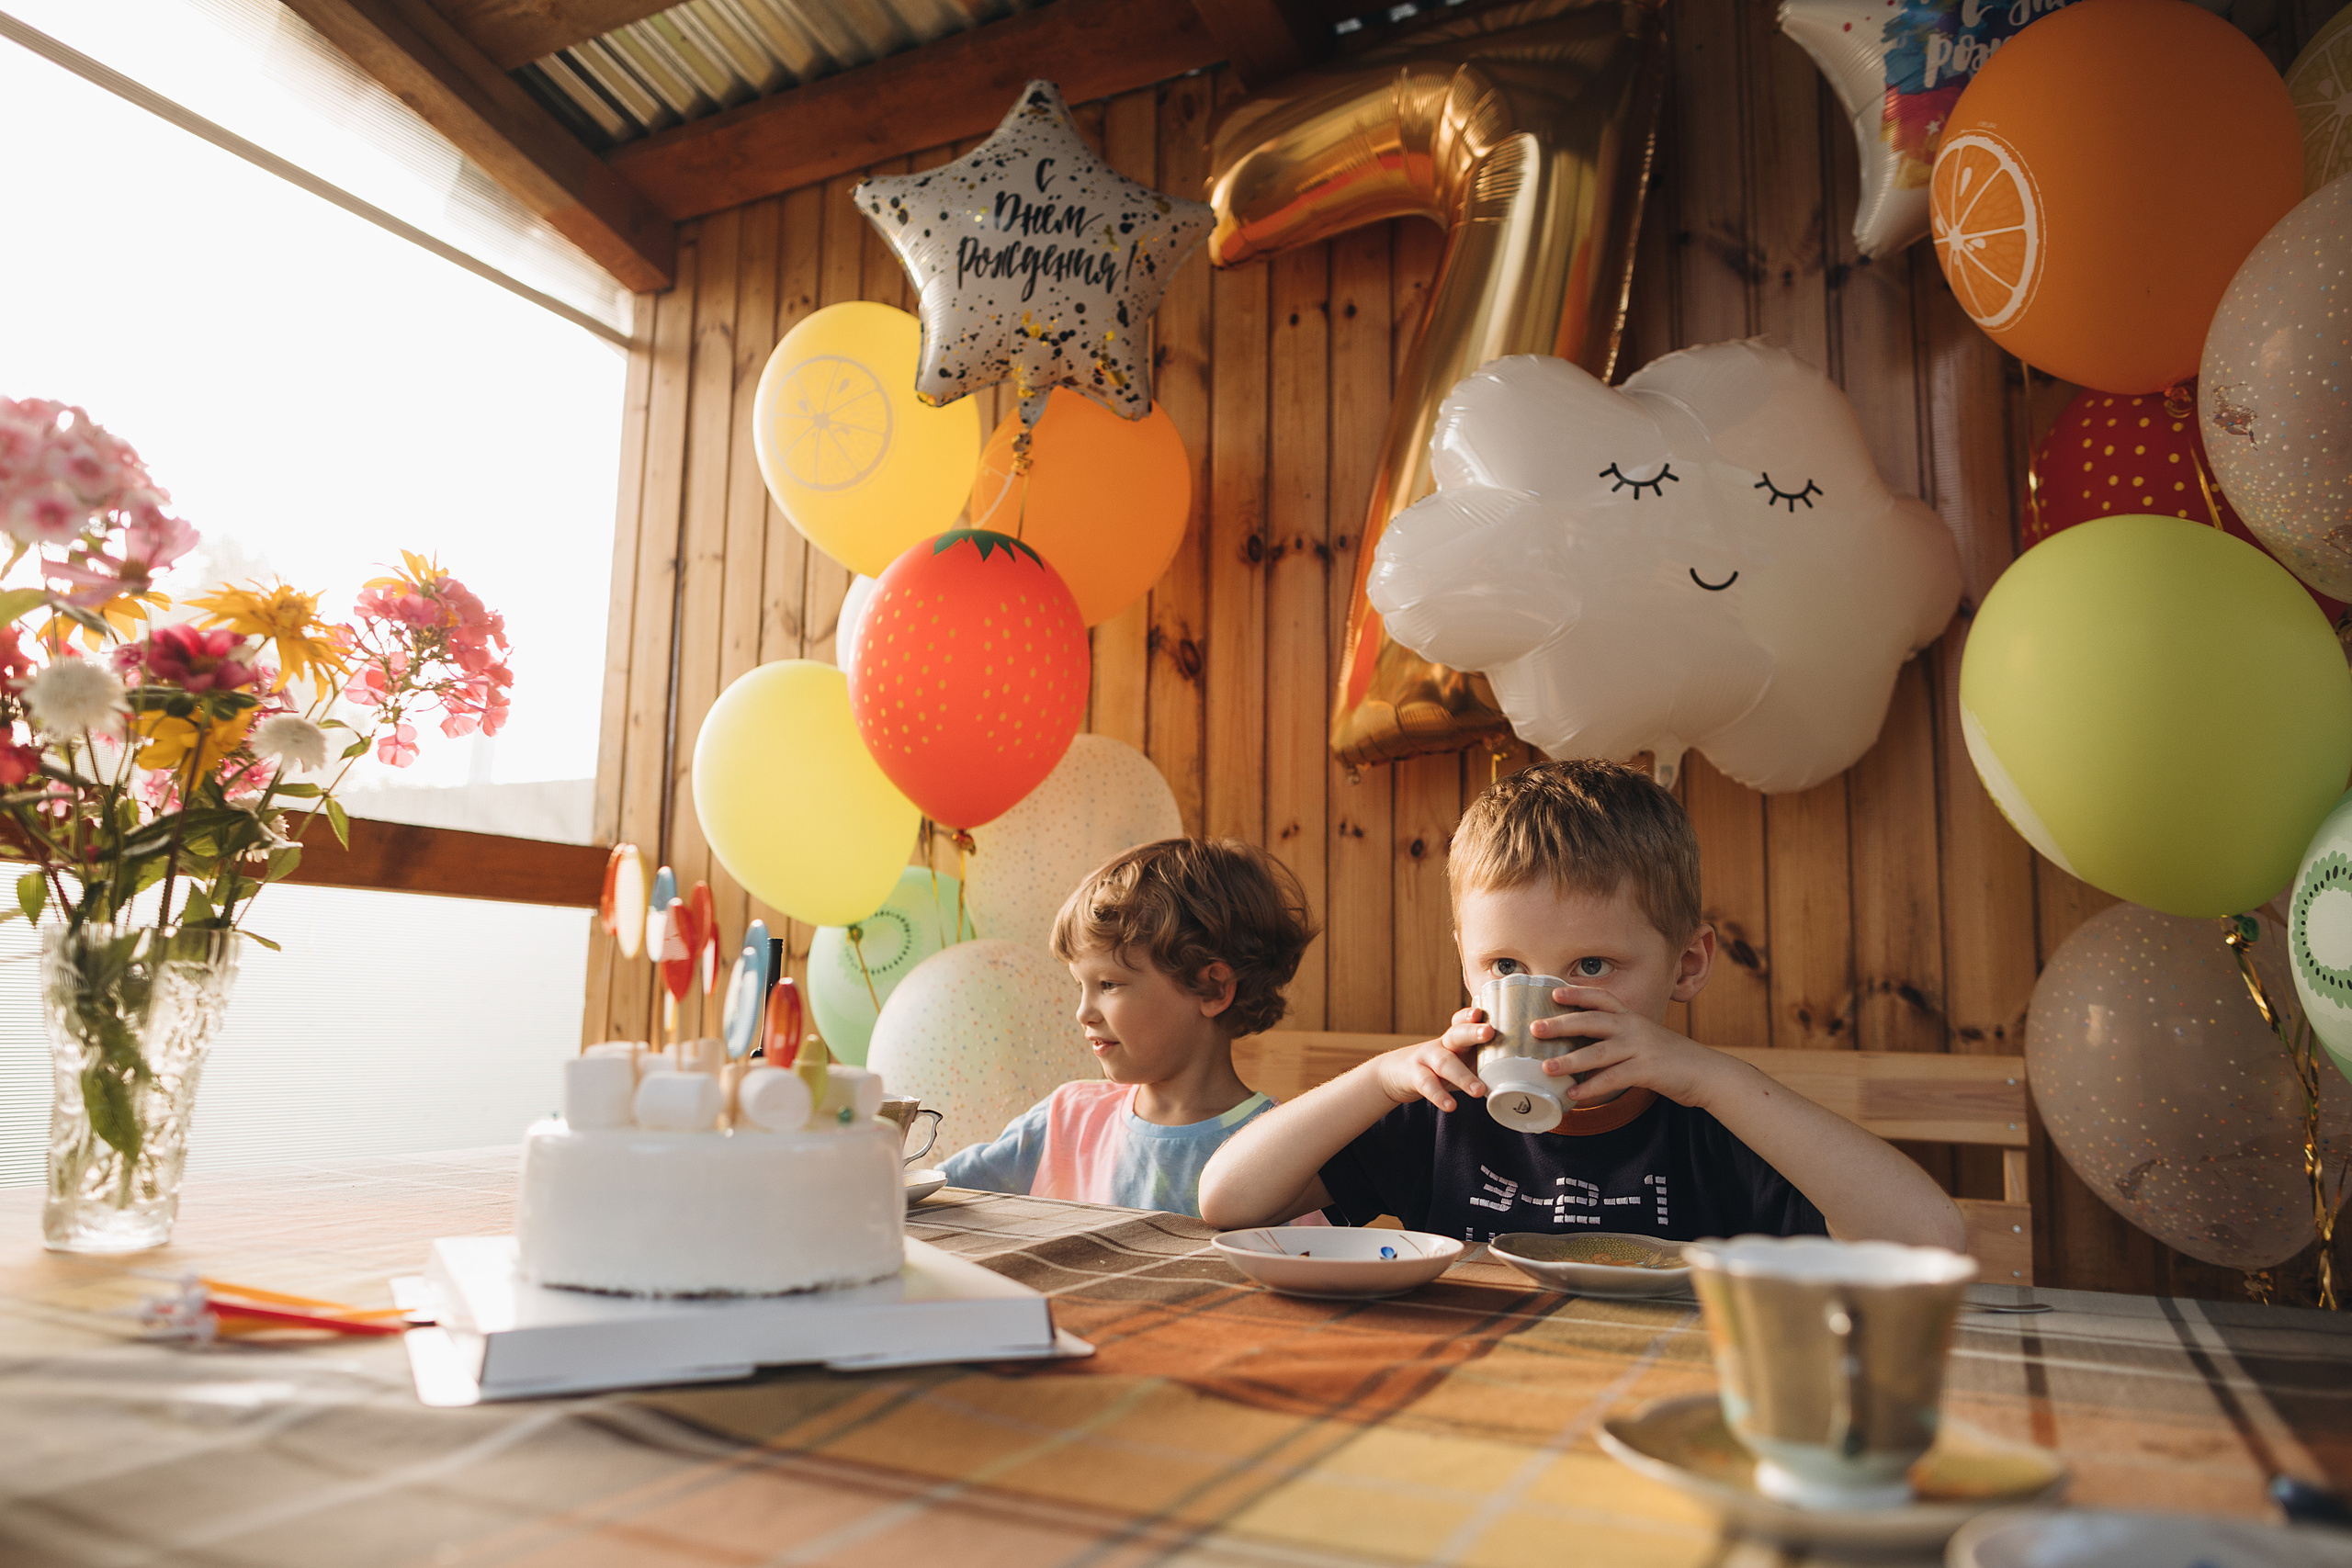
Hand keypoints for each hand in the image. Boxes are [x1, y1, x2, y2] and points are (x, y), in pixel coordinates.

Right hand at [1372, 1005, 1496, 1111]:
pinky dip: (1439, 1096)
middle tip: (1490, 1032)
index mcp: (1456, 1039)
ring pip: (1444, 1063)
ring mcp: (1426, 1058)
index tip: (1483, 1012)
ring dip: (1463, 1076)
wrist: (1397, 1073)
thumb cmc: (1440, 1067)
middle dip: (1473, 1032)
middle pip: (1457, 1034)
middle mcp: (1442, 1044)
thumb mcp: (1459, 1058)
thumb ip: (1482, 1059)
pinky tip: (1450, 1106)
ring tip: (1479, 1090)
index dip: (1472, 1015)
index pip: (1464, 1021)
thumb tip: (1523, 1071)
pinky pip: (1427, 1085)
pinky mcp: (1414, 1076)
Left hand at [1530, 985, 1744, 1108]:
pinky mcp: (1647, 1070)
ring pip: (1598, 1052)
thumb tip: (1583, 1048)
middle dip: (1562, 1024)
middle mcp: (1633, 1027)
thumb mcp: (1644, 1038)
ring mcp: (1640, 1048)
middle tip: (1535, 1028)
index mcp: (1631, 1017)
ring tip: (1546, 1068)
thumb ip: (1618, 1039)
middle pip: (1592, 1021)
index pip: (1601, 999)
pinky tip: (1574, 1095)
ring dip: (1570, 1061)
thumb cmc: (1670, 1058)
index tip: (1553, 992)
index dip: (1577, 994)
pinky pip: (1613, 1079)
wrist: (1707, 1072)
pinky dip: (1592, 1088)